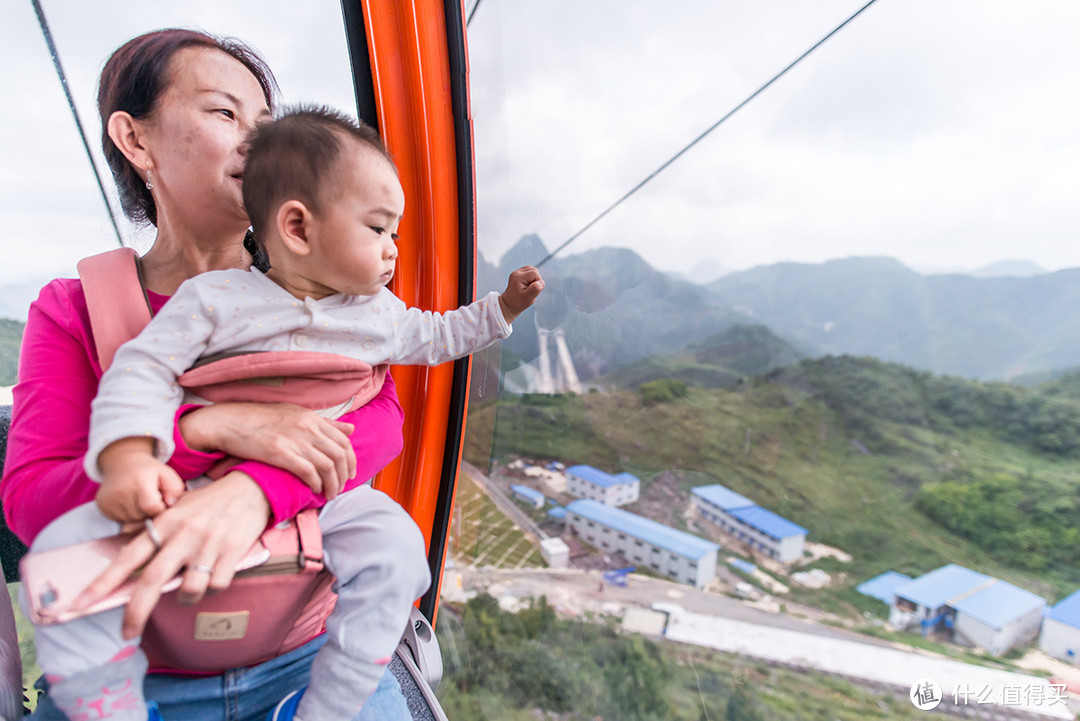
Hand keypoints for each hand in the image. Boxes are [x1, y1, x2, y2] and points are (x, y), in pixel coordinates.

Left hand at [75, 470, 270, 639]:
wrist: (251, 486)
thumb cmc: (210, 502)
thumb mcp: (178, 510)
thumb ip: (158, 534)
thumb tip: (132, 560)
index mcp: (165, 524)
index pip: (128, 557)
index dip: (103, 582)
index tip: (81, 604)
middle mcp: (183, 535)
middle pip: (152, 581)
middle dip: (136, 612)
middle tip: (127, 632)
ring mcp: (208, 544)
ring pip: (189, 589)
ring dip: (187, 597)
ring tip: (192, 588)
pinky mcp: (232, 551)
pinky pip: (216, 585)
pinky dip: (214, 587)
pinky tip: (217, 573)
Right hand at [96, 438, 184, 521]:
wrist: (122, 462)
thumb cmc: (149, 471)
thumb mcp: (167, 474)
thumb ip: (176, 489)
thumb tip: (170, 504)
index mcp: (139, 481)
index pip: (152, 507)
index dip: (160, 508)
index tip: (162, 501)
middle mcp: (121, 491)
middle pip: (141, 516)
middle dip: (150, 512)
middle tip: (151, 498)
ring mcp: (109, 500)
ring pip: (130, 521)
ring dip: (139, 515)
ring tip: (140, 500)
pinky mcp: (102, 506)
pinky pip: (120, 520)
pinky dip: (128, 515)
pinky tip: (129, 503)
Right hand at [179, 402, 356, 498]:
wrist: (228, 421)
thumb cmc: (260, 419)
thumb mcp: (295, 414)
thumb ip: (324, 423)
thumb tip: (350, 429)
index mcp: (311, 418)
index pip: (344, 441)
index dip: (351, 461)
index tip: (349, 474)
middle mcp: (307, 427)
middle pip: (339, 455)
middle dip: (344, 476)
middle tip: (339, 489)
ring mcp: (294, 440)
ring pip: (328, 466)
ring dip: (332, 484)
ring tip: (328, 494)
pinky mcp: (280, 453)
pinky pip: (308, 472)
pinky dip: (315, 483)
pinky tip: (313, 490)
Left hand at [499, 265, 544, 323]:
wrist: (509, 304)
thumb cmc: (518, 302)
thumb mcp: (528, 298)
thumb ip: (535, 289)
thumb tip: (541, 282)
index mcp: (518, 277)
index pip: (535, 273)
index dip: (538, 281)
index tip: (533, 290)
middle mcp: (516, 273)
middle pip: (534, 270)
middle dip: (536, 280)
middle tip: (530, 289)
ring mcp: (517, 272)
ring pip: (532, 270)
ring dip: (534, 278)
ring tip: (529, 287)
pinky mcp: (518, 274)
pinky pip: (529, 271)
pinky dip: (531, 277)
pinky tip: (528, 284)